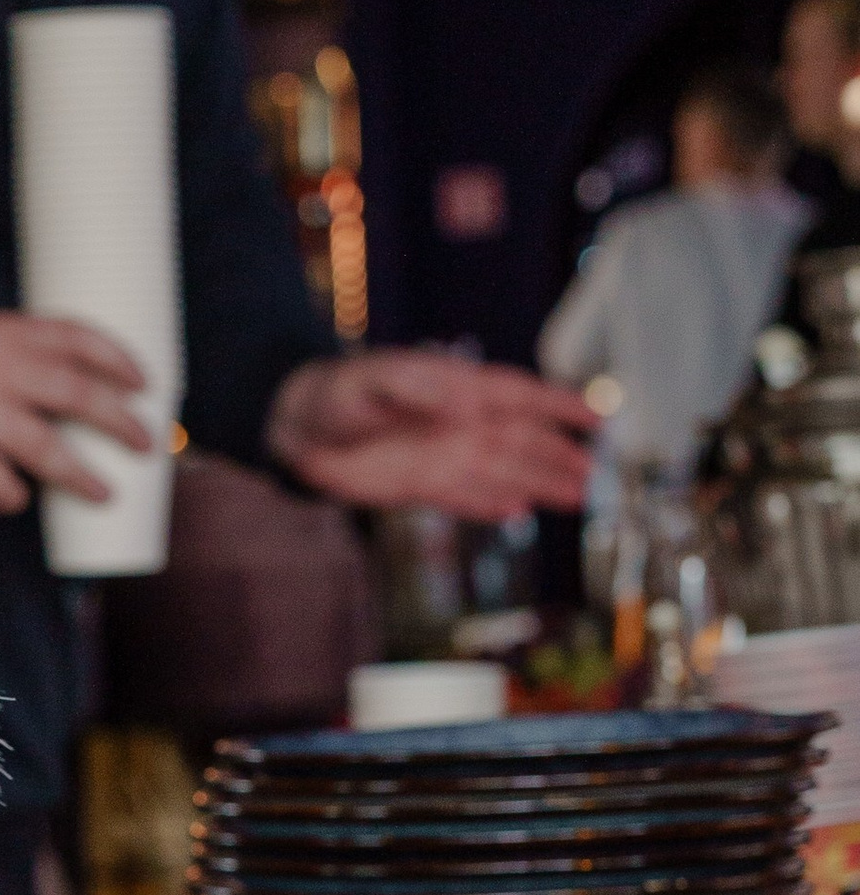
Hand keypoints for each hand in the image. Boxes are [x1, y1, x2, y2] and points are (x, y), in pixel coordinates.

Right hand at [0, 306, 156, 512]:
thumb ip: (15, 352)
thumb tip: (70, 384)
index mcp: (5, 332)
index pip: (78, 337)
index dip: (119, 359)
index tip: (145, 382)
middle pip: (76, 394)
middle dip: (118, 421)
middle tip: (145, 443)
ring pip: (44, 447)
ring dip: (80, 474)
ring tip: (104, 493)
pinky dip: (11, 495)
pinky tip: (19, 501)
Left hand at [267, 350, 597, 515]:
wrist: (295, 427)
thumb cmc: (337, 392)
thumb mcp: (376, 382)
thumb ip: (425, 390)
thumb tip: (472, 404)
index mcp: (457, 391)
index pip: (521, 397)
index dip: (560, 406)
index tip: (599, 416)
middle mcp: (459, 424)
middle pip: (523, 440)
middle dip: (560, 455)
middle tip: (597, 473)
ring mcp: (442, 455)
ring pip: (504, 471)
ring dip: (540, 483)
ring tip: (578, 497)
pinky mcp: (421, 484)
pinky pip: (466, 497)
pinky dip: (491, 504)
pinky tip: (518, 512)